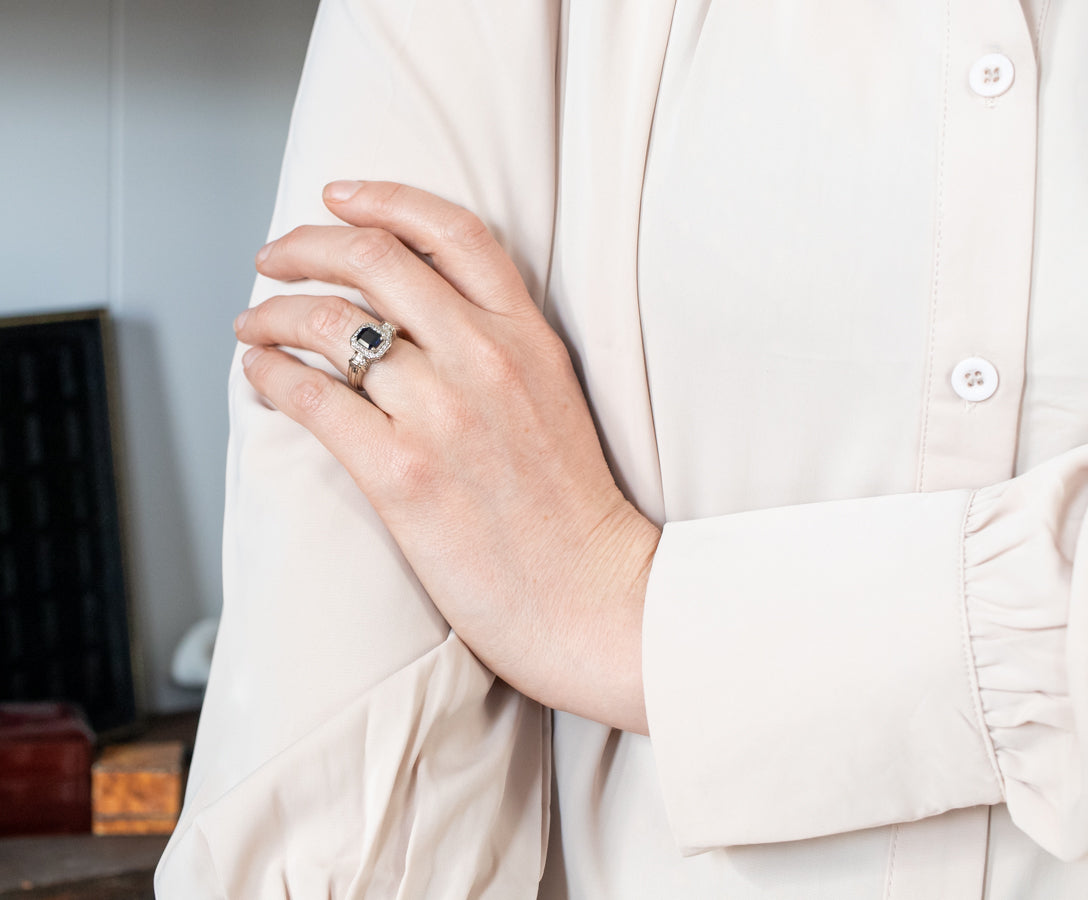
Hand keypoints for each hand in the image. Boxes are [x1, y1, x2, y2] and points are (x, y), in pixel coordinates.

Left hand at [235, 181, 658, 733]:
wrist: (591, 595)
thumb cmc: (573, 509)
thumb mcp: (555, 397)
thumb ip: (500, 344)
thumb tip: (415, 314)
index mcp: (529, 337)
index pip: (451, 231)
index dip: (383, 199)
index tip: (338, 197)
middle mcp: (486, 360)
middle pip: (373, 261)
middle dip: (305, 245)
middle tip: (273, 257)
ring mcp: (443, 415)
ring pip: (331, 325)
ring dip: (272, 315)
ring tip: (252, 325)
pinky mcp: (403, 475)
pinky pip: (312, 399)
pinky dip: (270, 375)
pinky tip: (259, 375)